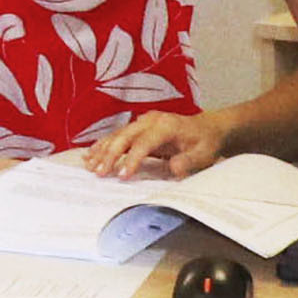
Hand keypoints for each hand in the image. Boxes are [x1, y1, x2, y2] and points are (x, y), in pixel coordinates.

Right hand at [84, 110, 222, 180]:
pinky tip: (90, 154)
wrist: (208, 127)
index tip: (123, 176)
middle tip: (99, 173)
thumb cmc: (205, 142)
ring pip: (117, 135)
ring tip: (90, 166)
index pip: (144, 143)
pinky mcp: (138, 127)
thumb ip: (189, 161)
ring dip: (102, 150)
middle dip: (110, 155)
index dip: (132, 159)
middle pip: (125, 136)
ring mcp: (143, 121)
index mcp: (166, 125)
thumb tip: (174, 168)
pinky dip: (103, 145)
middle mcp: (151, 120)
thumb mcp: (204, 154)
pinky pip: (117, 135)